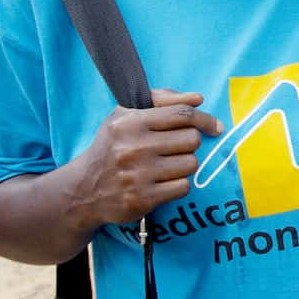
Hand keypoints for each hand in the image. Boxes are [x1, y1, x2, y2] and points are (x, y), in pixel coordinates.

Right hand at [71, 89, 221, 226]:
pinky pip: (183, 187)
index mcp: (129, 122)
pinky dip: (178, 185)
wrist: (83, 189)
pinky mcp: (142, 199)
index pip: (182, 115)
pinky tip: (162, 183)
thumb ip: (162, 100)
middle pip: (191, 139)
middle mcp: (132, 147)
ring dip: (184, 165)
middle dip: (189, 144)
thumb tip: (198, 99)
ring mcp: (137, 175)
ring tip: (166, 166)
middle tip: (175, 149)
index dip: (204, 119)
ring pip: (191, 164)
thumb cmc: (113, 146)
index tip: (214, 127)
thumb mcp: (127, 116)